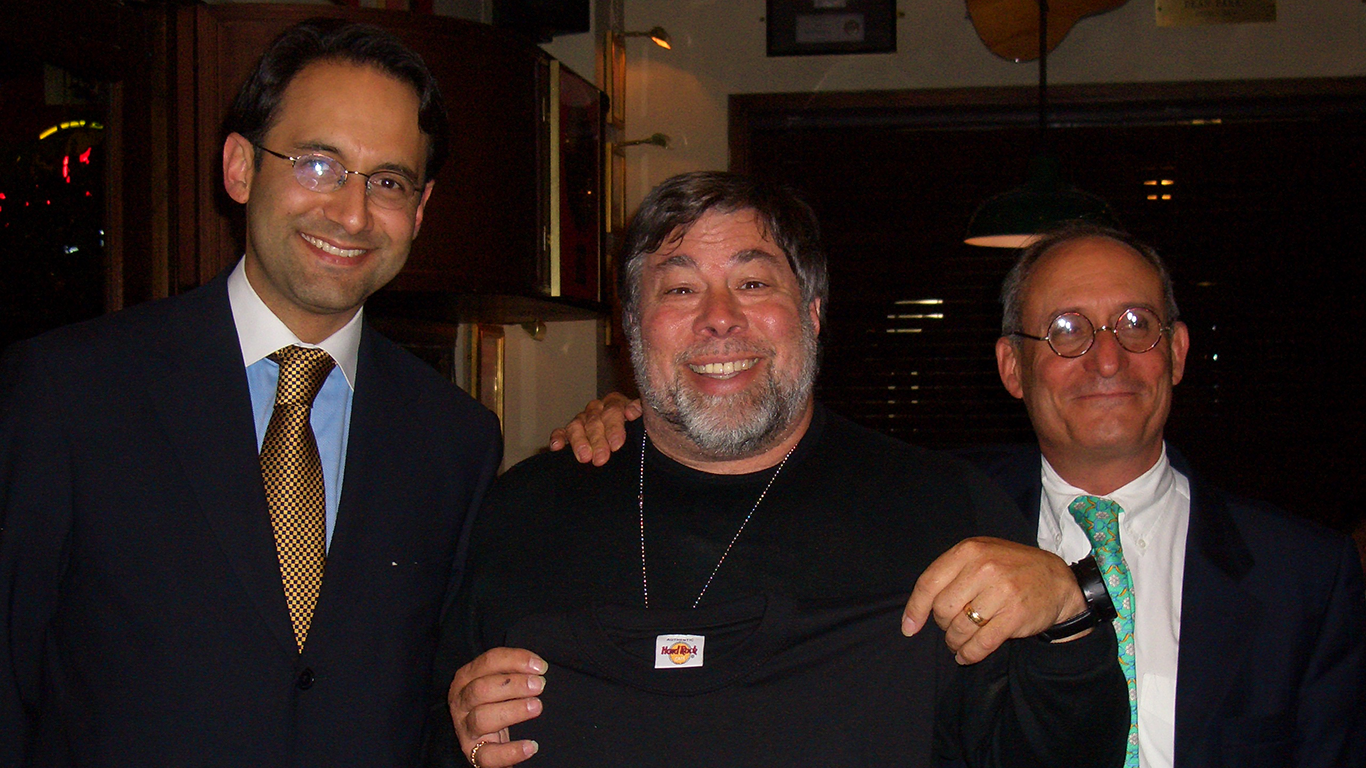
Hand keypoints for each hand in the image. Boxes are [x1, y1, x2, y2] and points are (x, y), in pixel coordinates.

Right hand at [448, 648, 546, 766]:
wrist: (484, 736)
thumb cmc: (494, 701)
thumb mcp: (498, 681)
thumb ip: (513, 671)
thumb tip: (538, 667)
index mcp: (466, 678)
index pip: (488, 662)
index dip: (515, 661)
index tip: (540, 667)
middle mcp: (461, 701)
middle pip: (481, 689)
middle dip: (513, 685)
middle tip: (539, 686)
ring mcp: (465, 728)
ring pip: (482, 718)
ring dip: (512, 710)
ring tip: (536, 707)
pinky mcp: (473, 752)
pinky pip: (488, 755)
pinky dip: (510, 752)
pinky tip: (530, 746)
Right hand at [547, 392, 640, 465]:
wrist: (633, 446)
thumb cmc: (641, 436)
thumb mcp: (646, 426)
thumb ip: (641, 416)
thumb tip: (634, 413)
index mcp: (618, 403)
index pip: (614, 409)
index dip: (615, 427)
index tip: (617, 445)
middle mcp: (599, 409)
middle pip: (595, 420)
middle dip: (598, 440)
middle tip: (601, 458)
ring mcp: (583, 420)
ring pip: (577, 425)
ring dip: (579, 441)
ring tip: (584, 457)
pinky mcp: (570, 432)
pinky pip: (562, 432)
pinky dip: (559, 438)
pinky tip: (557, 446)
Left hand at [900, 537, 1086, 663]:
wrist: (1058, 581)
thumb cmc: (1011, 569)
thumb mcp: (981, 555)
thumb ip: (951, 573)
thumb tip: (916, 610)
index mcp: (969, 551)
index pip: (929, 583)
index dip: (915, 609)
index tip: (909, 628)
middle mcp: (984, 568)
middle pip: (942, 610)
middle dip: (942, 625)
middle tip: (952, 626)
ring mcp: (1001, 592)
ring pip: (960, 629)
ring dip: (955, 642)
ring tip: (958, 643)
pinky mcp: (1015, 616)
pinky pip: (981, 644)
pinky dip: (969, 654)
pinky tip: (966, 655)